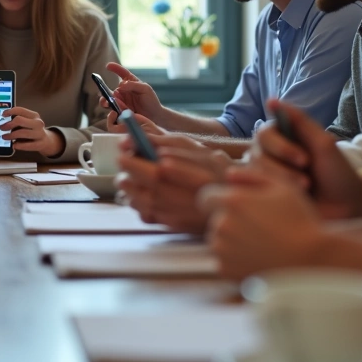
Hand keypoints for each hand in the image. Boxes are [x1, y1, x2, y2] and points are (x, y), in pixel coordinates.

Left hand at [0, 106, 64, 157]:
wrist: (47, 140)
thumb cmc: (33, 130)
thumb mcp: (29, 122)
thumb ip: (19, 119)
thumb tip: (3, 120)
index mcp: (34, 115)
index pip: (20, 110)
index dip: (10, 111)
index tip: (3, 115)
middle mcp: (38, 123)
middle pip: (19, 120)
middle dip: (8, 124)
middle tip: (1, 128)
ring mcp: (40, 134)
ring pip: (22, 133)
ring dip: (11, 135)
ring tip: (5, 137)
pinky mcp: (40, 144)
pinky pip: (27, 145)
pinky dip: (18, 145)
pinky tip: (14, 145)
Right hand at [105, 62, 166, 124]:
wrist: (154, 117)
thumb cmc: (151, 101)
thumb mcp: (145, 89)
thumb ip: (133, 85)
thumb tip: (121, 85)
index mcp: (130, 83)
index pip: (122, 73)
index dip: (115, 68)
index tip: (108, 66)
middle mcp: (123, 91)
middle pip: (110, 88)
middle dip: (104, 90)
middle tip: (106, 94)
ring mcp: (121, 101)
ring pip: (108, 99)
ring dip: (105, 100)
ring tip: (107, 103)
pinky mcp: (120, 110)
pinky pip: (112, 108)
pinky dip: (111, 108)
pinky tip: (115, 110)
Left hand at [116, 132, 231, 230]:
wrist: (237, 201)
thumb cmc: (218, 172)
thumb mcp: (195, 148)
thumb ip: (164, 141)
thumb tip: (137, 137)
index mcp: (167, 174)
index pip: (133, 165)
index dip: (127, 156)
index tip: (124, 149)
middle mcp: (163, 197)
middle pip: (129, 184)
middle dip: (126, 171)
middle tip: (130, 162)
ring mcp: (165, 213)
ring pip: (133, 200)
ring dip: (131, 188)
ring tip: (140, 178)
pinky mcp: (169, 224)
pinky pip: (144, 214)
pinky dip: (142, 204)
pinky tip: (152, 195)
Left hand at [201, 167, 327, 280]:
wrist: (310, 261)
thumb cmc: (300, 221)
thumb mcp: (283, 189)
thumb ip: (253, 176)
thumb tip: (229, 175)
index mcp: (233, 201)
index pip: (206, 197)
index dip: (219, 201)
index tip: (235, 208)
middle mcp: (222, 224)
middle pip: (215, 220)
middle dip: (229, 222)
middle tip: (258, 229)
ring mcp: (221, 248)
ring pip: (218, 241)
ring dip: (231, 241)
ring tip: (260, 244)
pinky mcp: (224, 269)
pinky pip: (222, 261)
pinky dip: (234, 261)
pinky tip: (257, 258)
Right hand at [250, 100, 361, 219]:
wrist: (346, 206)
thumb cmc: (337, 173)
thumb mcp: (323, 142)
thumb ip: (298, 120)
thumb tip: (271, 99)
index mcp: (283, 137)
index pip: (264, 133)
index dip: (281, 147)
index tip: (304, 160)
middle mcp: (270, 153)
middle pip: (256, 153)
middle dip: (282, 166)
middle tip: (307, 178)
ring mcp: (267, 175)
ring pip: (255, 172)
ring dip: (282, 179)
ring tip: (305, 188)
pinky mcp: (265, 193)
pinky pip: (256, 189)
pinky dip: (274, 191)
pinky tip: (293, 197)